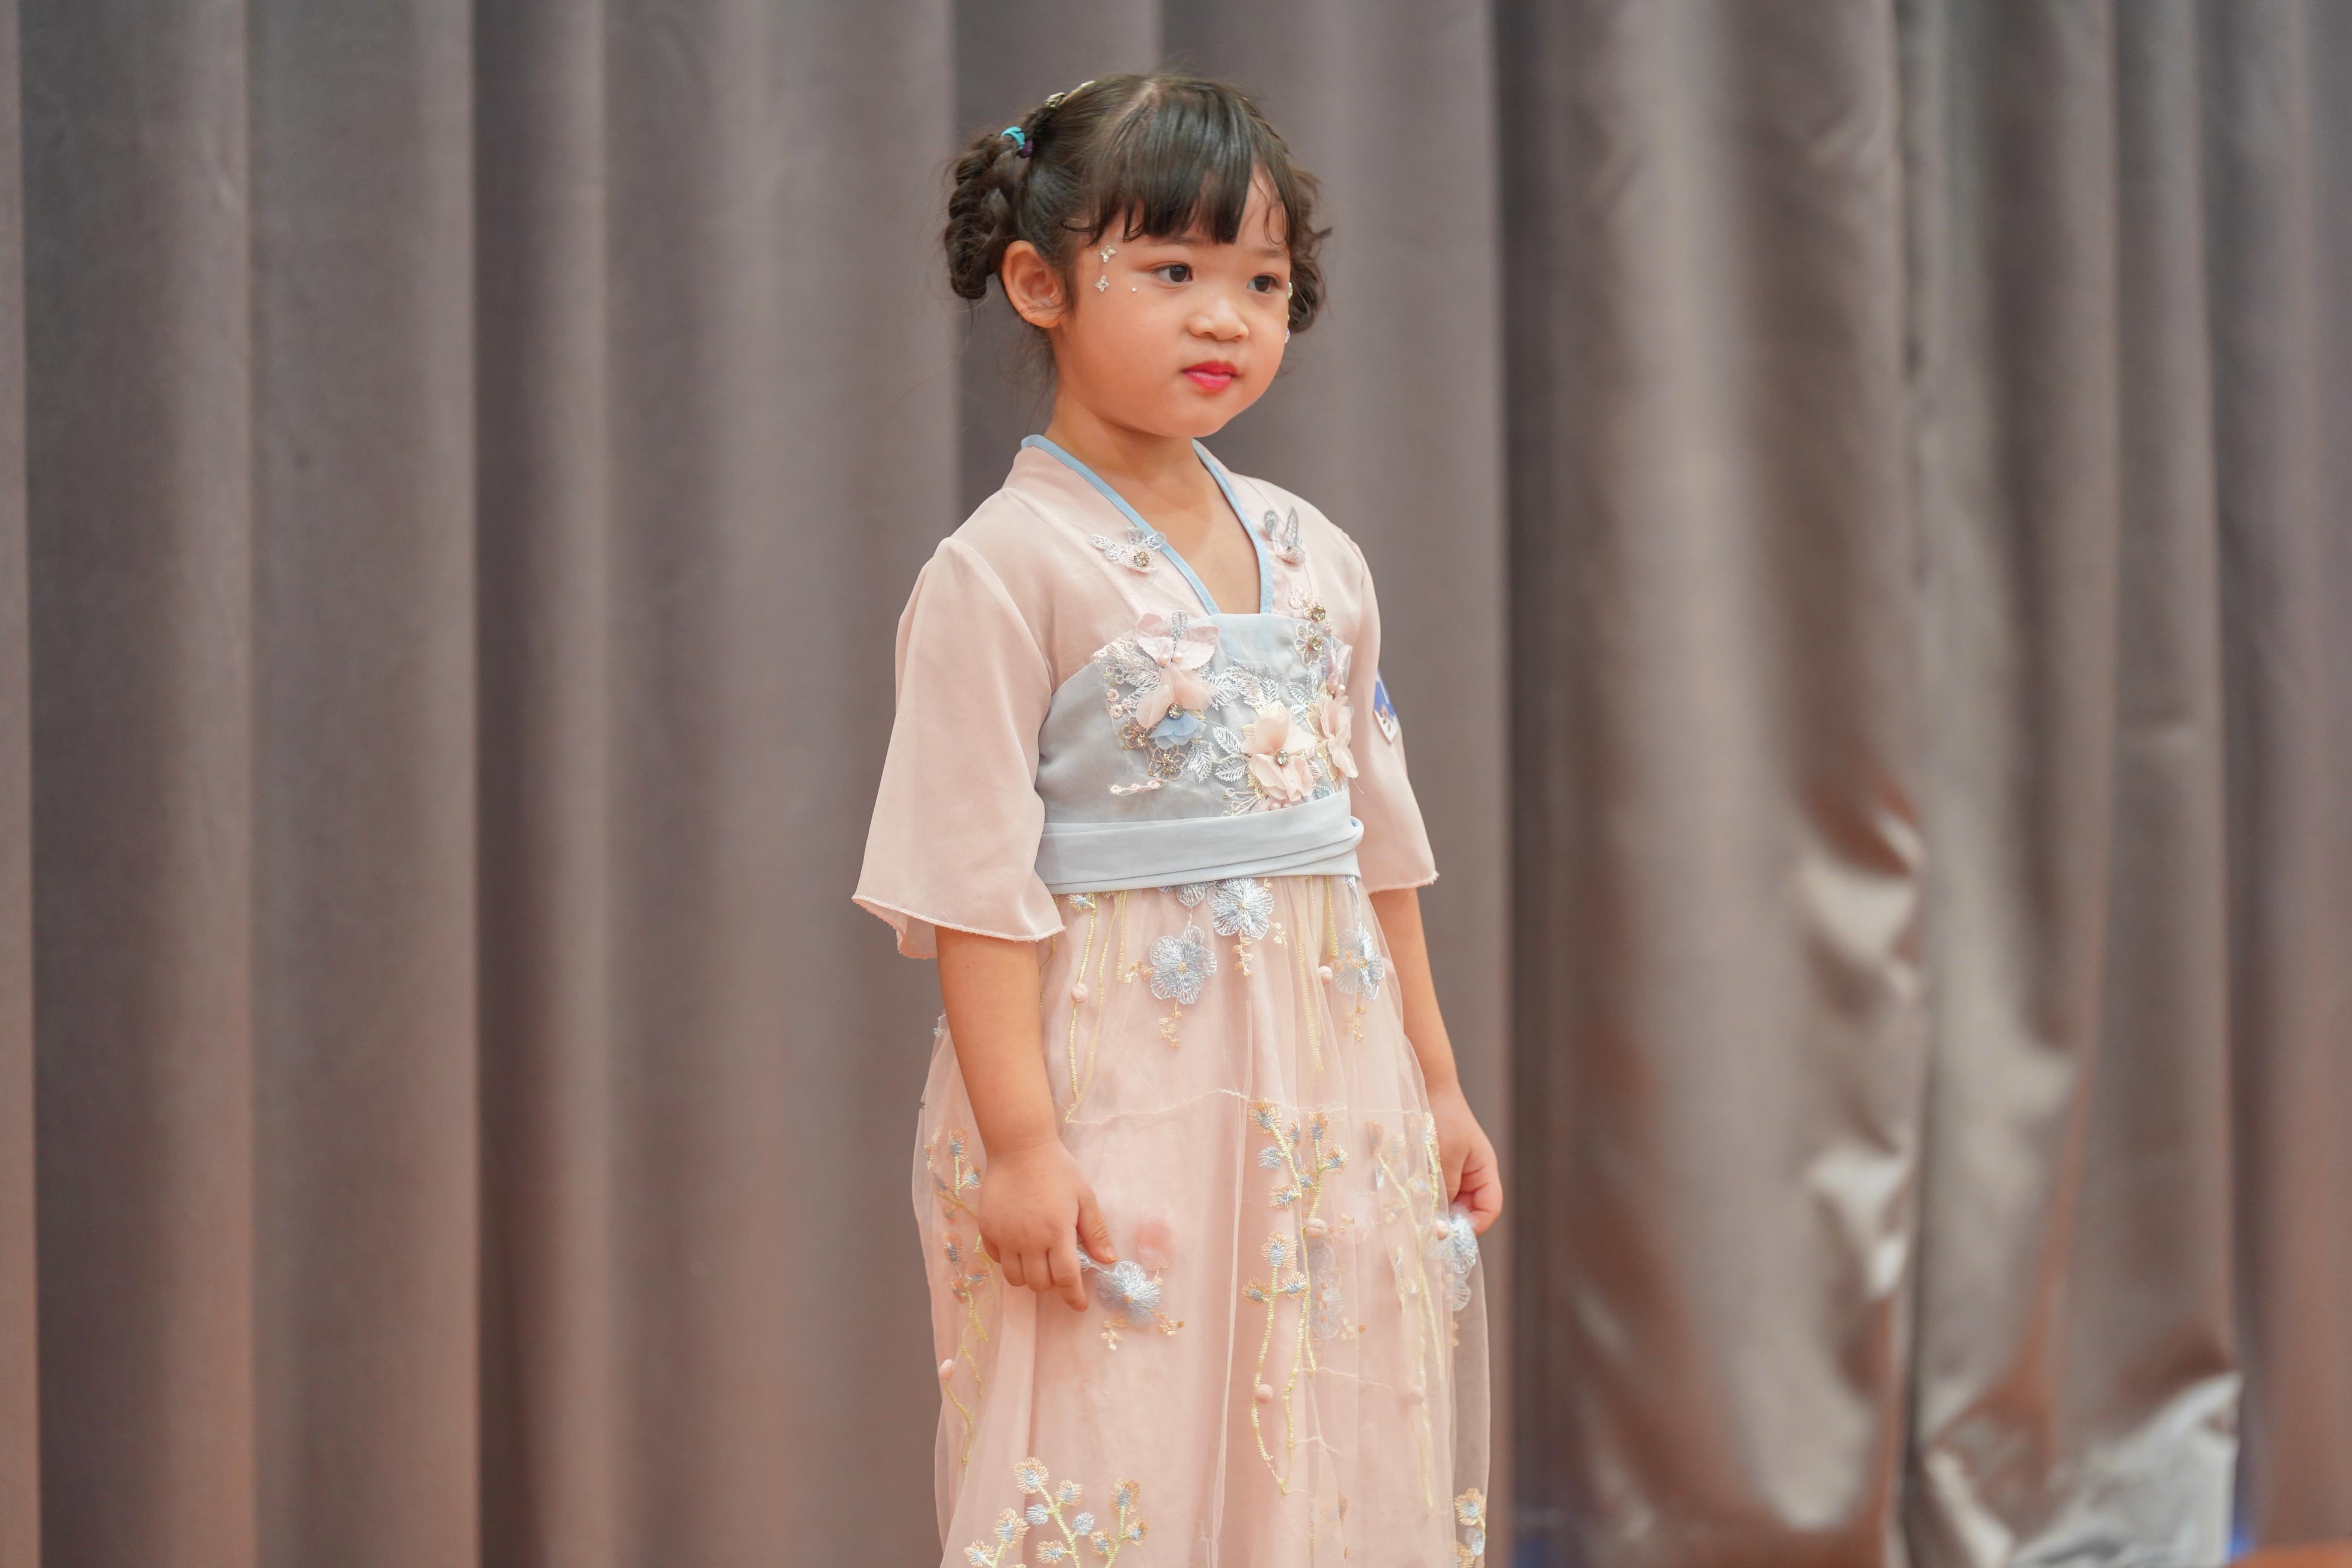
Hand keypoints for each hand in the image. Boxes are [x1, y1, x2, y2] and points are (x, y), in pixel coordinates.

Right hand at [975, 1138, 1117, 1311]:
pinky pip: (998, 1259)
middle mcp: (1029, 1239)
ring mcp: (1005, 1236)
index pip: (1066, 1278)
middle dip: (1052, 1284)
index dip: (1074, 1297)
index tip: (1080, 1305)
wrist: (1019, 1148)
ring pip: (1015, 1278)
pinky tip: (1019, 1245)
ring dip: (1029, 1277)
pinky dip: (1009, 1260)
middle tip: (1058, 1269)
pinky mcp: (988, 1229)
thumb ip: (1095, 1232)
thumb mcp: (1084, 1197)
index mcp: (1057, 1232)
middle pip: (1039, 1283)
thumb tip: (1108, 1261)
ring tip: (1038, 1260)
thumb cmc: (1058, 1170)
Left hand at [1429, 1081, 1502, 1234]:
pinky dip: (1422, 1197)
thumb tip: (1441, 1226)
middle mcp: (1470, 1174)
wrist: (1423, 1086)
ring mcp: (1450, 1171)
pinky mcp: (1432, 1168)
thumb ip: (1445, 1191)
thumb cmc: (1440, 1117)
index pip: (1488, 1209)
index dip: (1472, 1225)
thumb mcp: (1445, 1158)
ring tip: (1414, 1211)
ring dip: (1432, 1209)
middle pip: (1466, 1211)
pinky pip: (1430, 1191)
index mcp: (1484, 1170)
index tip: (1449, 1234)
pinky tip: (1407, 1197)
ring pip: (1445, 1203)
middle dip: (1449, 1220)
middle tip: (1426, 1227)